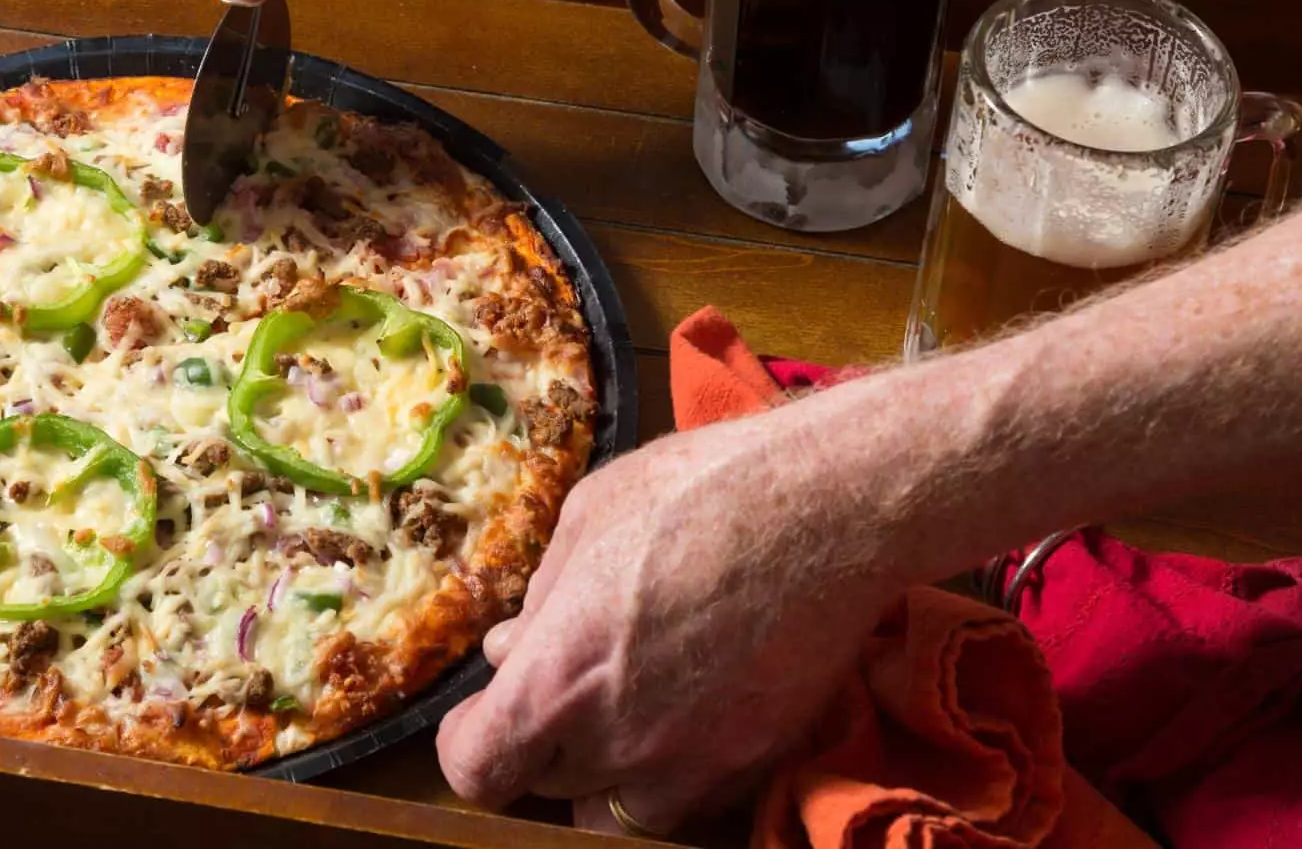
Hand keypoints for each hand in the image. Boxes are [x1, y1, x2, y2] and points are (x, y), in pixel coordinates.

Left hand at [435, 392, 911, 834]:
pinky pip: (693, 795)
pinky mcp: (756, 760)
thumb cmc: (699, 491)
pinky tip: (690, 705)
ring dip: (606, 771)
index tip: (481, 715)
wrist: (832, 507)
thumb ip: (542, 597)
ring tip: (624, 707)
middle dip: (543, 741)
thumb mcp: (589, 517)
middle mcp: (619, 740)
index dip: (469, 743)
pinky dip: (676, 766)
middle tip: (565, 682)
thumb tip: (511, 647)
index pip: (479, 769)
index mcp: (558, 678)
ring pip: (618, 810)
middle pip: (548, 786)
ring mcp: (695, 761)